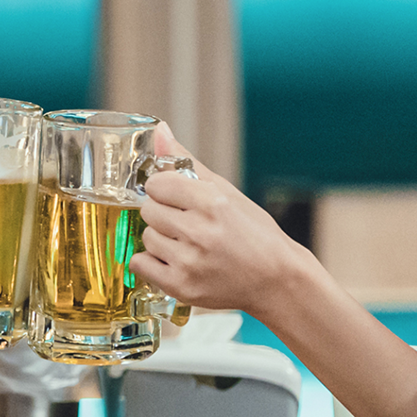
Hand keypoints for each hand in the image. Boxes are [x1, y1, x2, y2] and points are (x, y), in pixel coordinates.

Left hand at [129, 122, 311, 313]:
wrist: (276, 280)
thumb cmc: (253, 233)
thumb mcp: (225, 191)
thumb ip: (186, 161)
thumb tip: (159, 130)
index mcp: (212, 202)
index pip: (157, 184)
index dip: (164, 189)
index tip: (176, 197)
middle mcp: (200, 232)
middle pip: (148, 210)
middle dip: (162, 213)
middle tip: (184, 222)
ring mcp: (189, 262)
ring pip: (145, 237)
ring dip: (160, 239)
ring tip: (185, 243)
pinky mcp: (181, 286)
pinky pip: (139, 264)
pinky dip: (151, 263)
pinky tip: (174, 260)